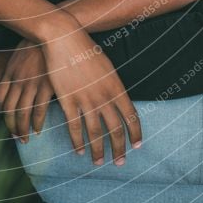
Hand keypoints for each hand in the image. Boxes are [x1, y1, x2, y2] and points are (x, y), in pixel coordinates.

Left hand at [0, 39, 54, 141]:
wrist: (53, 32)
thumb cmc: (38, 41)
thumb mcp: (20, 52)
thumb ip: (16, 66)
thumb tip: (15, 77)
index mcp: (10, 73)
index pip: (0, 99)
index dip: (2, 113)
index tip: (7, 121)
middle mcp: (18, 81)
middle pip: (9, 110)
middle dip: (10, 127)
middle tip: (15, 138)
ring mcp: (31, 84)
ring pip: (22, 114)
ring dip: (22, 130)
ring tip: (25, 139)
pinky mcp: (45, 86)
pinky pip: (38, 110)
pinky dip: (37, 123)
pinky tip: (38, 130)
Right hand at [41, 22, 141, 165]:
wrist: (65, 39)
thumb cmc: (86, 49)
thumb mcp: (107, 66)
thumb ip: (113, 85)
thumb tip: (119, 99)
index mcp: (116, 87)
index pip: (131, 116)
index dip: (135, 133)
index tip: (137, 146)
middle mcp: (104, 96)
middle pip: (115, 129)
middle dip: (119, 148)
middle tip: (120, 162)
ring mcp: (86, 100)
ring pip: (95, 133)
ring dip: (98, 151)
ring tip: (98, 162)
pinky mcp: (68, 100)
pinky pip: (74, 127)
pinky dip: (78, 142)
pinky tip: (79, 151)